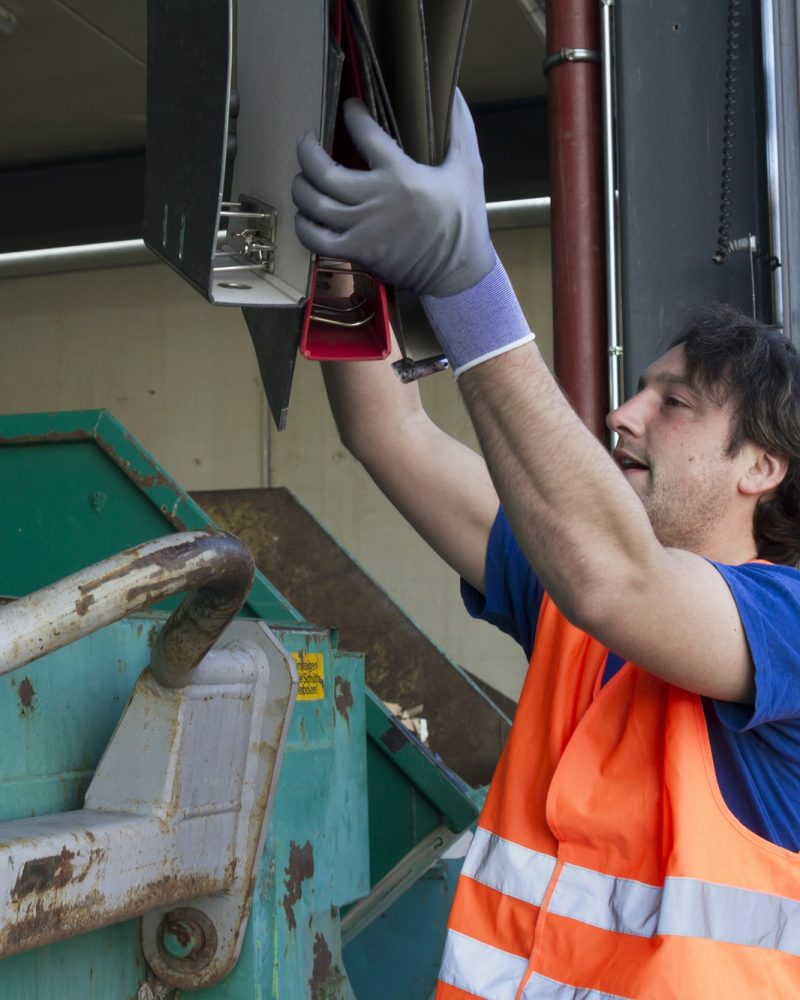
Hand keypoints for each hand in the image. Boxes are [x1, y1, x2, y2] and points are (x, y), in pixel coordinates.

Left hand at [292, 90, 494, 297]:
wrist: (458, 272)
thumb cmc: (464, 220)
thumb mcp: (469, 168)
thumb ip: (460, 128)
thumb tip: (454, 90)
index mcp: (400, 175)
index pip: (364, 133)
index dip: (352, 115)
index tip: (350, 108)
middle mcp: (375, 200)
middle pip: (322, 171)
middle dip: (306, 151)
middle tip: (307, 142)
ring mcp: (362, 229)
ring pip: (313, 204)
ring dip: (301, 187)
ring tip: (304, 178)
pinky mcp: (356, 252)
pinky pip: (314, 239)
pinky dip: (303, 226)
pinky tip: (306, 216)